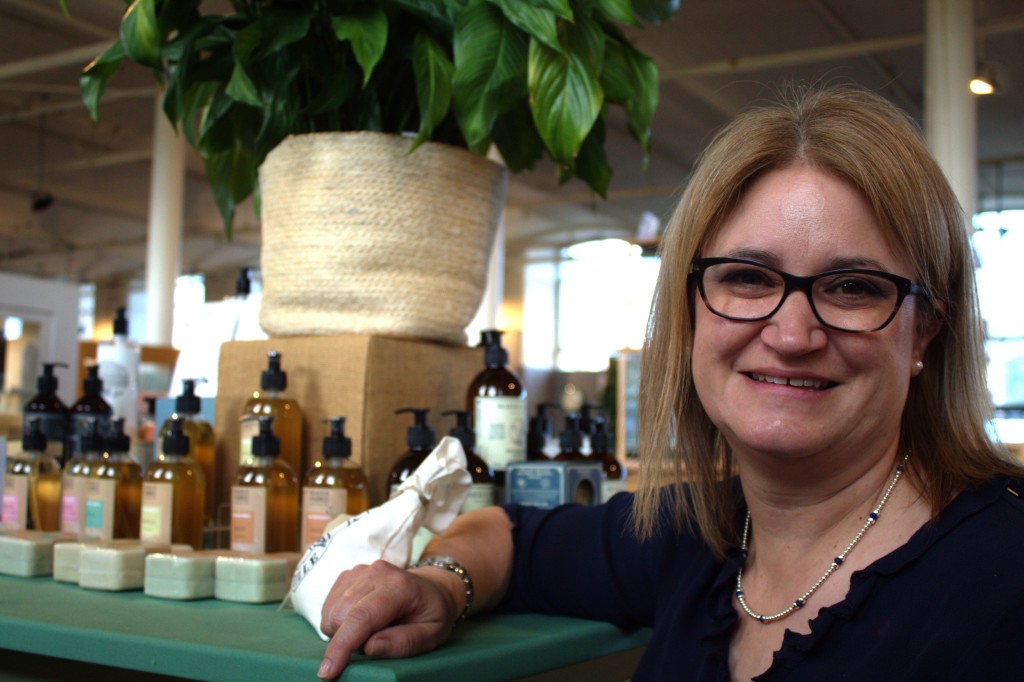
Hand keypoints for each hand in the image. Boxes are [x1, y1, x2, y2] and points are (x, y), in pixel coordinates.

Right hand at [317, 559, 458, 679]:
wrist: (433, 586)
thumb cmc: (433, 612)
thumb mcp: (432, 634)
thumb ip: (404, 642)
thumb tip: (369, 648)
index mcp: (399, 586)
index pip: (362, 617)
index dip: (342, 646)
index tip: (328, 672)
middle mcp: (376, 573)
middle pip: (340, 616)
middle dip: (348, 640)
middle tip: (376, 641)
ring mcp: (360, 571)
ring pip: (330, 612)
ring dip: (342, 631)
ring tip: (371, 629)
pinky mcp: (348, 575)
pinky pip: (328, 606)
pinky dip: (338, 621)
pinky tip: (360, 620)